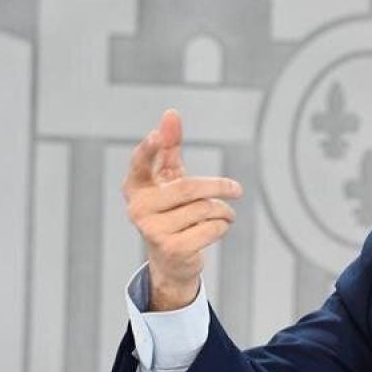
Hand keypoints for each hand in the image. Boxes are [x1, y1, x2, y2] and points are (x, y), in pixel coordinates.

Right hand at [122, 109, 242, 310]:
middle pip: (189, 188)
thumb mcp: (169, 177)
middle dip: (219, 186)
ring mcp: (153, 231)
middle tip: (236, 189)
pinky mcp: (172, 249)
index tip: (157, 135)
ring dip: (224, 210)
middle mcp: (138, 209)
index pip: (140, 164)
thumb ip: (169, 146)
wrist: (171, 258)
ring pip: (205, 209)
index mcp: (136, 187)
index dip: (149, 149)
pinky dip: (223, 225)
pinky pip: (211, 228)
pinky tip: (219, 227)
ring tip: (225, 213)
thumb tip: (170, 113)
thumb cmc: (171, 209)